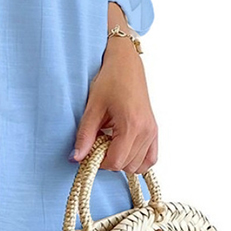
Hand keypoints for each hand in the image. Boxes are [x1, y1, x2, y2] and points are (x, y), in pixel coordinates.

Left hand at [71, 37, 157, 173]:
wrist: (126, 65)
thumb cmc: (111, 80)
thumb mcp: (93, 107)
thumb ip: (85, 135)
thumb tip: (76, 157)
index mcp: (132, 125)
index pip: (116, 162)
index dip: (99, 162)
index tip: (90, 151)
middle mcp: (146, 131)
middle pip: (127, 165)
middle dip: (109, 160)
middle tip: (98, 144)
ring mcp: (152, 132)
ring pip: (138, 165)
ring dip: (122, 160)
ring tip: (110, 143)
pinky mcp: (154, 131)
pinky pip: (150, 159)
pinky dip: (137, 160)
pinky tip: (124, 149)